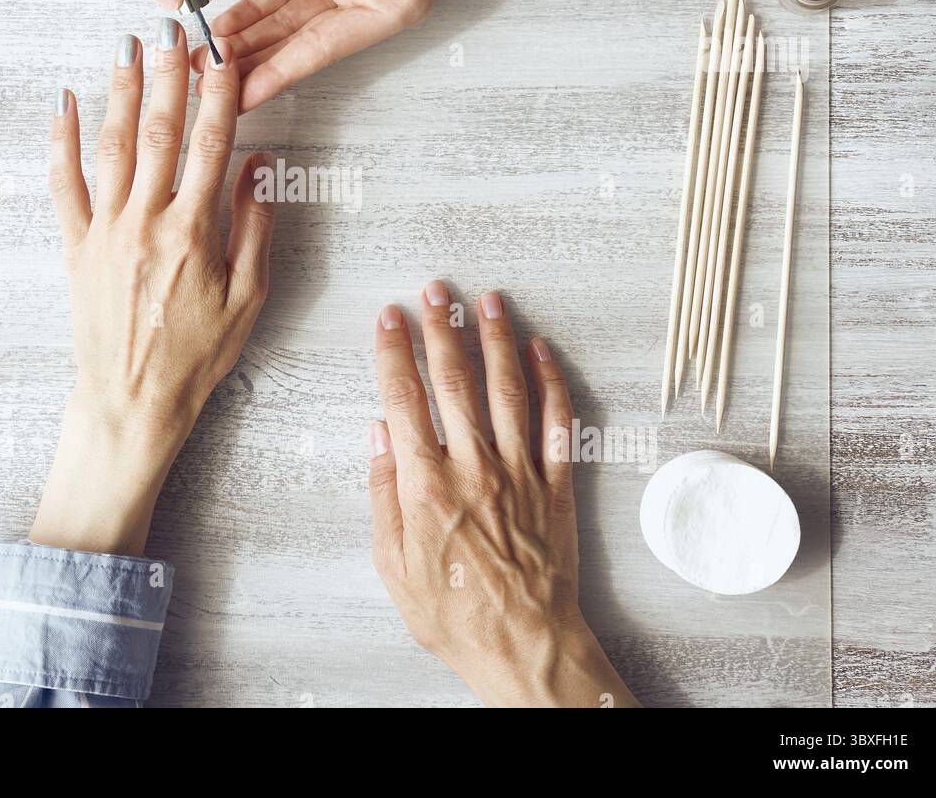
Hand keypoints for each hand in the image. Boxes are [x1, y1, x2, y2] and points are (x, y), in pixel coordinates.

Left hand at [30, 22, 273, 555]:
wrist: (132, 402)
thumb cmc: (196, 355)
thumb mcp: (248, 298)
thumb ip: (254, 227)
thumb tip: (260, 167)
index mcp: (194, 231)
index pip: (211, 144)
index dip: (218, 93)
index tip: (222, 55)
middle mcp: (146, 221)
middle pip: (159, 131)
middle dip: (167, 74)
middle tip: (171, 27)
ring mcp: (105, 231)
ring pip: (111, 146)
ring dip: (119, 91)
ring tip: (127, 46)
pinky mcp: (76, 247)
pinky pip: (63, 184)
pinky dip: (61, 141)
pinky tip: (63, 102)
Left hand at [199, 0, 463, 111]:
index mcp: (395, 2)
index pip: (324, 48)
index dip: (279, 73)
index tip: (242, 98)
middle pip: (299, 41)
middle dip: (254, 64)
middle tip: (208, 85)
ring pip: (286, 18)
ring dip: (248, 38)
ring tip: (207, 59)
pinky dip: (254, 4)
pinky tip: (226, 22)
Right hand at [370, 282, 637, 707]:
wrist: (524, 645)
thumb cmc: (453, 613)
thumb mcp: (392, 565)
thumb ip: (383, 495)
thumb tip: (379, 436)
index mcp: (426, 484)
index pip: (404, 398)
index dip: (393, 351)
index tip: (388, 319)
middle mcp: (473, 466)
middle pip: (455, 380)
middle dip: (441, 328)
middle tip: (435, 291)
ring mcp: (519, 472)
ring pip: (507, 389)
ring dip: (495, 339)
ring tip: (487, 301)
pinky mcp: (555, 484)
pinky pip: (556, 423)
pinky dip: (551, 382)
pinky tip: (541, 350)